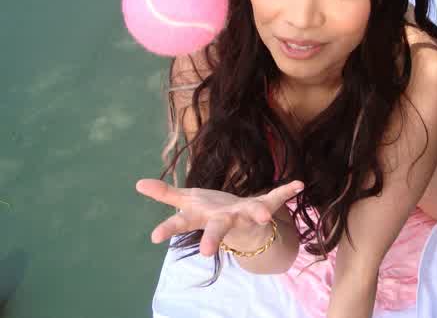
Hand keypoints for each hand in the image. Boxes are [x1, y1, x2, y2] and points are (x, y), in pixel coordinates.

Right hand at [135, 178, 303, 255]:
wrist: (241, 227)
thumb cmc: (212, 213)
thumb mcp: (187, 203)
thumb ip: (165, 194)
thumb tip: (137, 182)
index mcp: (203, 217)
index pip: (182, 224)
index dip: (169, 229)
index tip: (154, 237)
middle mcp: (224, 219)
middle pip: (216, 228)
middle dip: (212, 239)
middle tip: (205, 254)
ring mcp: (245, 214)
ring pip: (250, 212)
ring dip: (257, 213)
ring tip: (264, 216)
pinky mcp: (263, 206)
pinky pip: (275, 198)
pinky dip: (287, 191)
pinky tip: (298, 185)